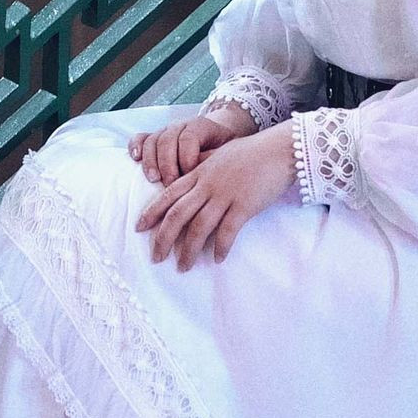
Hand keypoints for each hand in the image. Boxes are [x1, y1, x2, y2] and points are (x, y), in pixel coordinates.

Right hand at [129, 102, 251, 185]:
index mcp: (201, 126)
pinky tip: (135, 158)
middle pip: (168, 140)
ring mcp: (167, 130)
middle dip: (167, 164)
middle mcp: (181, 125)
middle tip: (170, 184)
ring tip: (154, 179)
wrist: (219, 135)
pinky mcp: (156, 137)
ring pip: (153, 140)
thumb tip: (206, 177)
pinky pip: (141, 137)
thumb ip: (216, 160)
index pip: (189, 138)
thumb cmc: (223, 149)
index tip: (190, 178)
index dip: (187, 159)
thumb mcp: (228, 152)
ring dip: (151, 160)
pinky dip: (136, 146)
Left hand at [136, 124, 296, 269]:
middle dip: (163, 238)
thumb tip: (188, 175)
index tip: (139, 228)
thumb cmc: (251, 153)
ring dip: (188, 250)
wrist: (278, 150)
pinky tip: (217, 259)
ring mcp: (225, 195)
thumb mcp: (219, 156)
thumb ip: (202, 167)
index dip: (152, 212)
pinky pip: (227, 231)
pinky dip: (220, 246)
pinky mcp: (244, 205)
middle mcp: (207, 185)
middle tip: (156, 258)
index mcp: (199, 173)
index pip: (168, 195)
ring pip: (199, 227)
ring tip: (183, 267)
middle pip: (177, 214)